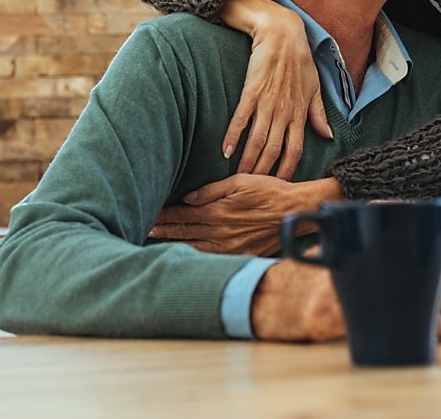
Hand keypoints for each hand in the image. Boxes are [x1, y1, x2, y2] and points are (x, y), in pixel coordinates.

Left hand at [149, 176, 340, 255]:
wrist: (295, 211)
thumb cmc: (270, 191)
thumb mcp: (241, 181)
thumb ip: (212, 190)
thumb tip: (188, 198)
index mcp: (219, 211)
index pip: (184, 215)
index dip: (165, 216)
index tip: (150, 215)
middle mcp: (221, 231)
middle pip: (185, 232)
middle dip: (163, 231)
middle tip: (145, 231)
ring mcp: (230, 246)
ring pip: (194, 248)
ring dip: (174, 245)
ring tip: (156, 244)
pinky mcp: (240, 255)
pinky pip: (211, 258)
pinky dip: (194, 257)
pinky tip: (184, 256)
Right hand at [219, 0, 331, 178]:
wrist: (282, 33)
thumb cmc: (300, 60)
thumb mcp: (315, 87)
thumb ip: (318, 114)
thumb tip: (327, 136)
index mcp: (301, 113)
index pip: (296, 149)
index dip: (288, 169)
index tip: (280, 186)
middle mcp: (285, 111)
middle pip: (274, 150)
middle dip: (264, 172)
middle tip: (253, 189)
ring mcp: (267, 102)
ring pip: (258, 140)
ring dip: (248, 161)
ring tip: (238, 178)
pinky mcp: (252, 91)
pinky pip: (241, 118)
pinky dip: (232, 136)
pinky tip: (225, 151)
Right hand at [252, 262, 440, 343]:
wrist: (258, 298)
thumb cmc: (301, 281)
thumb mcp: (334, 256)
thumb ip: (364, 250)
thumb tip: (407, 252)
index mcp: (361, 246)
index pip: (420, 261)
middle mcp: (354, 266)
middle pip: (422, 286)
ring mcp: (341, 293)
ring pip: (409, 309)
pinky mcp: (329, 320)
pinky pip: (382, 328)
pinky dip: (417, 337)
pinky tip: (436, 345)